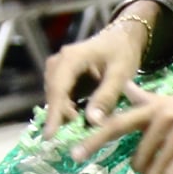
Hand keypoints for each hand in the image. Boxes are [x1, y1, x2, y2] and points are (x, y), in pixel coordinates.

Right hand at [42, 18, 147, 138]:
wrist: (122, 37)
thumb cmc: (122, 52)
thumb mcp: (121, 74)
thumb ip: (107, 96)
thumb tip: (93, 122)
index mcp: (71, 58)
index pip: (57, 89)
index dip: (54, 114)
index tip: (50, 136)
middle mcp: (58, 62)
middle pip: (54, 95)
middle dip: (63, 116)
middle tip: (79, 134)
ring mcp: (57, 69)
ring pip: (56, 98)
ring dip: (66, 114)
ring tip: (83, 126)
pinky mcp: (62, 77)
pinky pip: (61, 97)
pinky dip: (70, 109)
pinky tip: (82, 117)